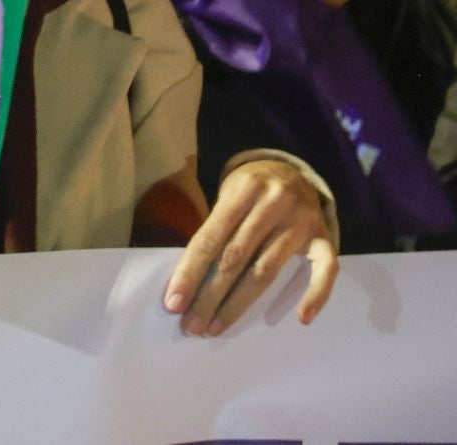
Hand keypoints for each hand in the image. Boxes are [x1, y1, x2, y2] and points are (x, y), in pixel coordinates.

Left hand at [163, 158, 336, 334]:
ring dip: (239, 305)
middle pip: (235, 258)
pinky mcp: (326, 236)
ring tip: (216, 328)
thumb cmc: (250, 191)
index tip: (173, 303)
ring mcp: (302, 221)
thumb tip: (186, 278)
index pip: (210, 239)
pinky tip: (302, 318)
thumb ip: (214, 228)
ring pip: (267, 270)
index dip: (190, 272)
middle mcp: (273, 203)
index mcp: (242, 190)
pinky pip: (326, 270)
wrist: (292, 170)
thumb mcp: (228, 194)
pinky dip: (316, 294)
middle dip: (210, 296)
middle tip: (192, 326)